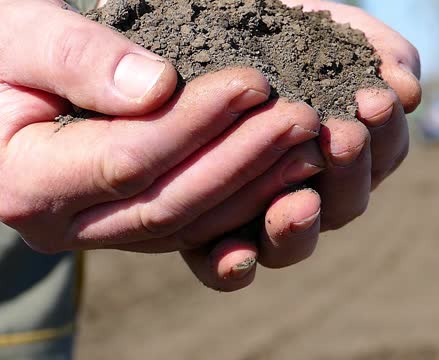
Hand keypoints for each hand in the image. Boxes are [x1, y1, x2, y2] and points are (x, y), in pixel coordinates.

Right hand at [0, 0, 322, 255]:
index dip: (196, 124)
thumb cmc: (1, 47)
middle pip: (170, 202)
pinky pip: (197, 224)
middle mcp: (65, 223)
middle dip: (243, 158)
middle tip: (301, 117)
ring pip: (192, 222)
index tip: (252, 83)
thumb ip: (74, 57)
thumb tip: (153, 88)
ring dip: (257, 185)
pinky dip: (245, 199)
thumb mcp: (19, 32)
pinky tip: (288, 169)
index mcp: (26, 182)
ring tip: (310, 143)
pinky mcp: (135, 223)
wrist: (0, 80)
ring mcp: (103, 231)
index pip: (128, 159)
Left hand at [179, 0, 421, 290]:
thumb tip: (410, 90)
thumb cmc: (274, 29)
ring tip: (297, 203)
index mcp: (345, 147)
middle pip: (346, 203)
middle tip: (343, 136)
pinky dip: (234, 268)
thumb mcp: (327, 29)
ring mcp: (258, 211)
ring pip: (293, 241)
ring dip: (301, 225)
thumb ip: (377, 53)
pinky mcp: (202, 229)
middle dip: (348, 172)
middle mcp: (310, 185)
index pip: (381, 156)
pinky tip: (237, 257)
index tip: (378, 102)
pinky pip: (221, 265)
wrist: (205, 33)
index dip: (384, 138)